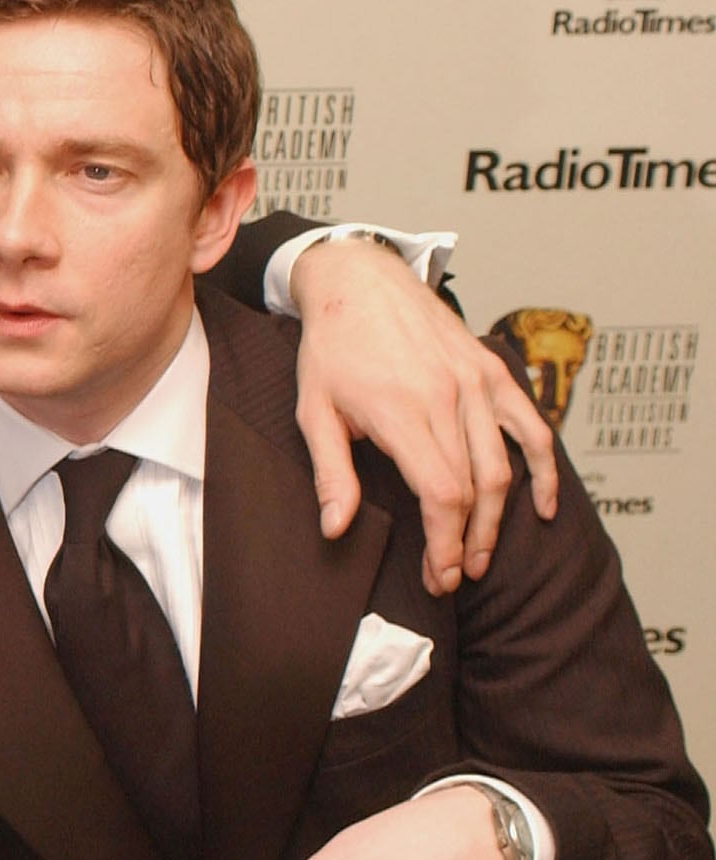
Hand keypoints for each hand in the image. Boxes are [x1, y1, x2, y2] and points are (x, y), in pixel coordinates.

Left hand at [289, 236, 557, 593]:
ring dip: (498, 520)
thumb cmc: (331, 347)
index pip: (441, 494)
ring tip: (479, 556)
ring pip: (503, 466)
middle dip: (465, 543)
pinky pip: (532, 427)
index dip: (443, 544)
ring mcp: (477, 383)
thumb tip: (336, 528)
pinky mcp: (493, 371)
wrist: (359, 282)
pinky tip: (542, 507)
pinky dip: (545, 469)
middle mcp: (448, 396)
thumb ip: (332, 472)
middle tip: (453, 576)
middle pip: (475, 489)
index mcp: (402, 410)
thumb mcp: (314, 411)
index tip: (437, 576)